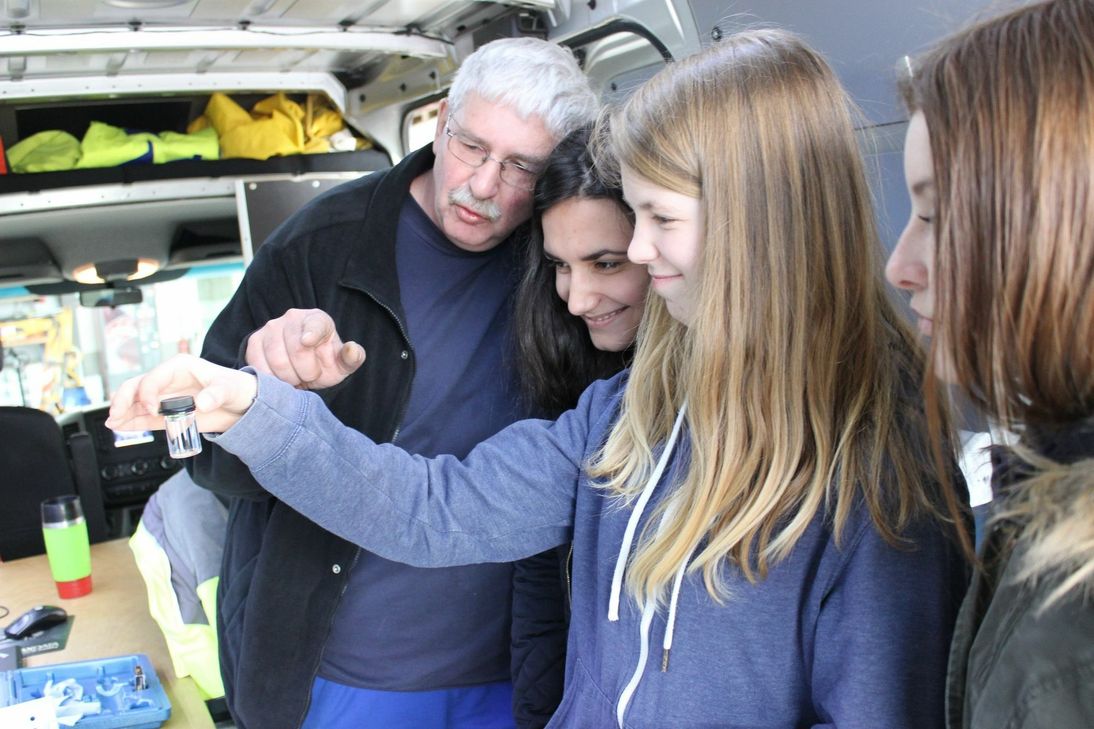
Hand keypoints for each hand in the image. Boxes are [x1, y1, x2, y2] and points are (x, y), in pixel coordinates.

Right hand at [106, 354, 257, 433]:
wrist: (243, 405)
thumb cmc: (236, 388)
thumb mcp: (229, 388)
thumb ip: (216, 394)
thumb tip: (201, 403)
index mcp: (179, 367)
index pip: (153, 377)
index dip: (148, 392)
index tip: (152, 410)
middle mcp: (167, 380)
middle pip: (137, 386)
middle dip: (124, 399)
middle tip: (117, 415)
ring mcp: (164, 397)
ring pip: (135, 402)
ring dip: (122, 411)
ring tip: (112, 423)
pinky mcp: (165, 413)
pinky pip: (143, 416)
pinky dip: (130, 421)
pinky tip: (118, 427)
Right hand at [245, 308, 365, 388]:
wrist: (301, 366)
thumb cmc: (325, 362)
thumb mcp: (342, 364)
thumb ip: (352, 357)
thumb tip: (352, 349)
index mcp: (318, 319)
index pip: (315, 325)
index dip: (311, 333)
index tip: (308, 342)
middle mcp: (293, 317)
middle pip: (297, 350)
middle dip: (306, 372)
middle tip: (309, 376)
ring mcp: (271, 328)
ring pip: (277, 361)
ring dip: (289, 378)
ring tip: (295, 377)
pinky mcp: (254, 342)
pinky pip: (259, 366)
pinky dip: (271, 379)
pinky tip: (280, 377)